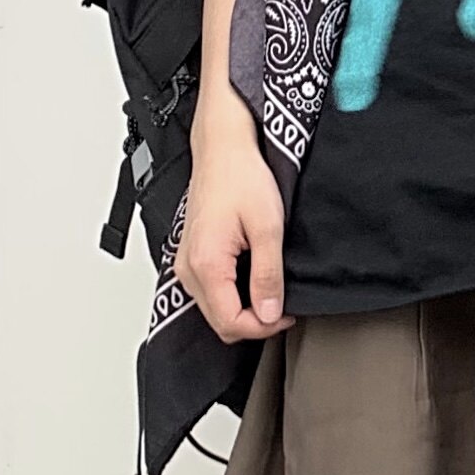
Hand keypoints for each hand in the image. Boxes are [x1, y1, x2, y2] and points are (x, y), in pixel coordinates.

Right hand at [174, 97, 292, 341]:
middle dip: (254, 323)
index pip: (231, 323)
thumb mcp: (268, 228)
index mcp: (206, 264)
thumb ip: (268, 275)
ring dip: (243, 310)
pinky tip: (252, 279)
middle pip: (220, 323)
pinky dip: (233, 295)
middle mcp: (189, 268)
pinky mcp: (192, 256)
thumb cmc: (241, 176)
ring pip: (214, 310)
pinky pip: (210, 292)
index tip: (286, 314)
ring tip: (270, 291)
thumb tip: (270, 313)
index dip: (263, 327)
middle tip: (282, 306)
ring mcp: (187, 262)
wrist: (223, 147)